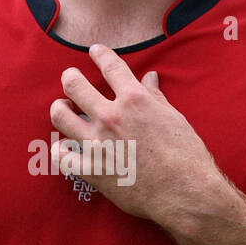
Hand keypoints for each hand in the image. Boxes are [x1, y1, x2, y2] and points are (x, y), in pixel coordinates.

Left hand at [49, 43, 222, 226]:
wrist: (184, 193)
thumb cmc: (186, 156)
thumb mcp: (174, 119)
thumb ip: (156, 97)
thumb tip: (149, 78)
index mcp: (135, 100)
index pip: (110, 66)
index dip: (100, 54)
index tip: (95, 51)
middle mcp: (111, 116)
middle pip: (74, 84)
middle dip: (70, 78)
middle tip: (70, 79)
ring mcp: (97, 143)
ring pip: (60, 115)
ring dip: (59, 108)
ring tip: (63, 108)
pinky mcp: (91, 170)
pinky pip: (61, 156)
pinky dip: (61, 151)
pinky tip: (65, 148)